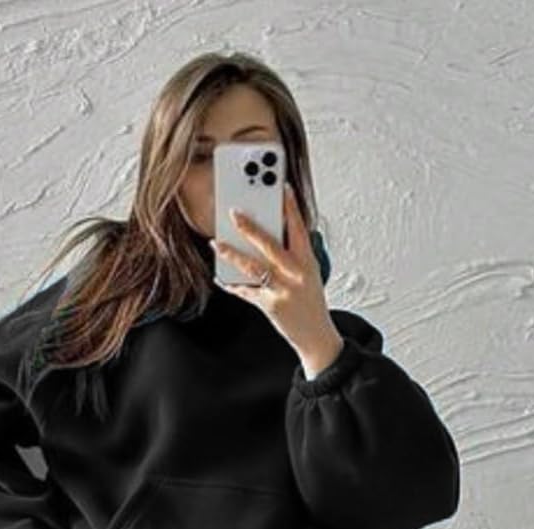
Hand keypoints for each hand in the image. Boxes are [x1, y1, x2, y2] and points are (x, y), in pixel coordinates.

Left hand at [211, 181, 342, 366]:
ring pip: (253, 267)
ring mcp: (282, 290)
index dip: (290, 207)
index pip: (299, 228)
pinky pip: (246, 291)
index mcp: (308, 261)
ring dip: (232, 254)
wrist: (316, 336)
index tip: (281, 187)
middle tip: (235, 213)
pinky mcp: (270, 306)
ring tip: (217, 243)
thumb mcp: (309, 274)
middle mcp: (296, 274)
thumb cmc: (311, 303)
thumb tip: (270, 235)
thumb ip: (293, 254)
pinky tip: (220, 277)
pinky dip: (232, 284)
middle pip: (270, 245)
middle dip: (250, 227)